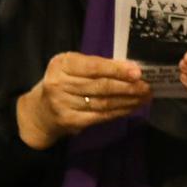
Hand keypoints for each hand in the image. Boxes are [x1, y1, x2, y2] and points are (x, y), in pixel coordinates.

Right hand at [16, 53, 150, 150]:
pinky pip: (100, 116)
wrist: (39, 112)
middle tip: (147, 86)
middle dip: (128, 86)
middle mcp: (59, 84)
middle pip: (100, 86)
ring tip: (144, 97)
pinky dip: (119, 112)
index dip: (116, 70)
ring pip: (103, 102)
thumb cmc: (63, 83)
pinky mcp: (70, 121)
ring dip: (128, 100)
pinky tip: (131, 107)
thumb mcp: (73, 68)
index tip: (137, 72)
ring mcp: (63, 104)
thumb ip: (96, 66)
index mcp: (62, 64)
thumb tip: (131, 69)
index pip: (93, 67)